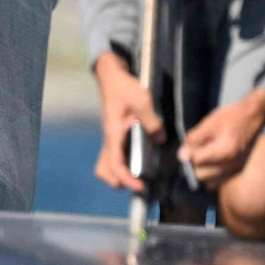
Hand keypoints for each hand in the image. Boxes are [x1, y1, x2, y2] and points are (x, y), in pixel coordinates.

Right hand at [92, 51, 166, 190]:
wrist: (112, 77)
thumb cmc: (124, 88)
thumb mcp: (142, 101)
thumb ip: (151, 122)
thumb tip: (160, 139)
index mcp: (113, 135)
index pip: (114, 164)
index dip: (126, 179)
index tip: (140, 187)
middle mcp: (110, 140)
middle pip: (104, 170)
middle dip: (118, 181)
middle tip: (138, 183)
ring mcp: (112, 139)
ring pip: (108, 164)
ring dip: (121, 174)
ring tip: (140, 176)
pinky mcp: (117, 135)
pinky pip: (117, 156)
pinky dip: (125, 164)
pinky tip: (141, 161)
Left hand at [178, 89, 264, 190]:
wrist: (254, 116)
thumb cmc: (232, 117)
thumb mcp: (210, 123)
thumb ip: (194, 139)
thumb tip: (182, 156)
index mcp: (224, 153)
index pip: (197, 162)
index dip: (191, 152)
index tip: (193, 144)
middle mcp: (232, 165)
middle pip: (202, 175)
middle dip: (197, 163)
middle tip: (200, 148)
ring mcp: (236, 169)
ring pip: (210, 181)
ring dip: (204, 171)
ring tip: (207, 154)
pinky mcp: (238, 170)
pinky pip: (220, 180)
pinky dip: (213, 174)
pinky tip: (215, 159)